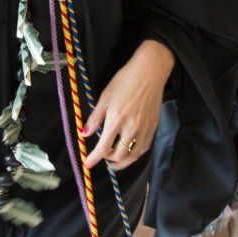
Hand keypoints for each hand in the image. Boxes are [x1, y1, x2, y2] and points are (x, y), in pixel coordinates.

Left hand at [83, 40, 173, 170]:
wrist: (150, 72)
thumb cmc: (125, 81)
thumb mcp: (105, 97)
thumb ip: (95, 118)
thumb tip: (84, 134)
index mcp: (116, 120)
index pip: (103, 148)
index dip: (94, 158)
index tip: (88, 164)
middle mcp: (131, 128)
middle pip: (119, 156)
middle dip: (108, 161)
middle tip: (102, 158)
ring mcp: (145, 129)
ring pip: (133, 156)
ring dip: (123, 162)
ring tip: (115, 162)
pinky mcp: (153, 127)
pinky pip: (144, 148)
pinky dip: (135, 154)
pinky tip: (130, 151)